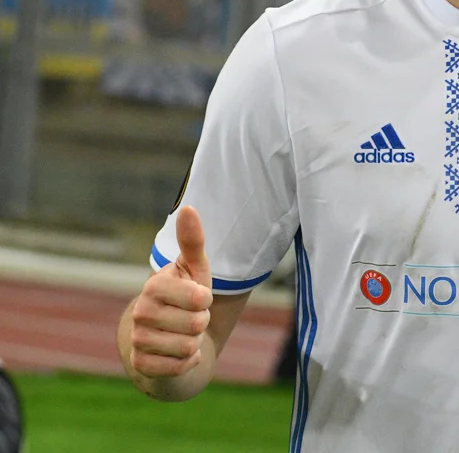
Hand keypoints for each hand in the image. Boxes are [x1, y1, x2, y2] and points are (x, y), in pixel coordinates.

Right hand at [128, 207, 212, 378]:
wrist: (169, 335)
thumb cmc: (188, 297)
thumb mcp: (195, 270)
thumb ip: (193, 241)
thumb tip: (188, 207)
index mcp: (154, 285)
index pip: (199, 298)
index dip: (206, 300)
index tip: (197, 297)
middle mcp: (140, 311)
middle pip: (197, 324)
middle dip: (202, 323)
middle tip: (190, 318)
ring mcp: (137, 339)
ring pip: (189, 347)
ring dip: (195, 342)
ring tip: (184, 334)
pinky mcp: (140, 365)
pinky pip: (180, 367)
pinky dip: (188, 362)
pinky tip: (179, 353)